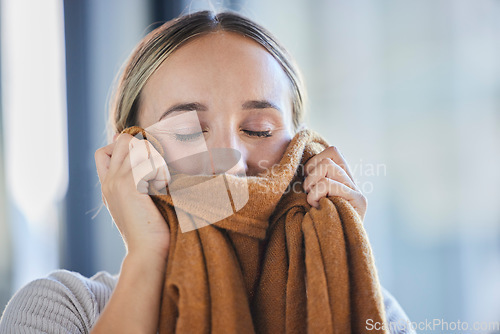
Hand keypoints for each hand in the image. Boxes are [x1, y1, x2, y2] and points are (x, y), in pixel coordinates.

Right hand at [95, 132, 170, 258]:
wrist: (146, 252)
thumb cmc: (148, 232)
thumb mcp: (135, 204)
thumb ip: (134, 183)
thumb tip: (143, 160)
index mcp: (108, 186)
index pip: (104, 151)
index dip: (123, 148)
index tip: (144, 162)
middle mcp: (109, 181)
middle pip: (121, 141)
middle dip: (143, 146)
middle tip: (156, 167)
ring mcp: (118, 182)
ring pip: (136, 146)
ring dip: (155, 156)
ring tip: (163, 177)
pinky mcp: (130, 186)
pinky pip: (149, 161)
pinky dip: (161, 169)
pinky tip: (165, 185)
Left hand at [303, 146, 366, 220]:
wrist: (328, 249)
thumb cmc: (313, 220)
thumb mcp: (309, 194)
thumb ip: (310, 177)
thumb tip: (301, 147)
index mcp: (343, 179)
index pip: (333, 151)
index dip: (314, 162)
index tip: (308, 181)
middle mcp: (353, 183)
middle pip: (327, 159)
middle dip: (310, 175)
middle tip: (309, 194)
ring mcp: (358, 191)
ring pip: (327, 166)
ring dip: (311, 185)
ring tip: (313, 202)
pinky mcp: (360, 200)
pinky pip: (327, 184)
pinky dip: (315, 195)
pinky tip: (317, 209)